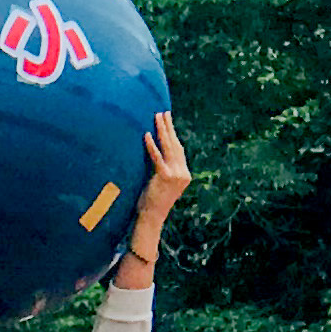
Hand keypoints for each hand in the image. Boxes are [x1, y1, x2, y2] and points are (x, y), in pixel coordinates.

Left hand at [118, 112, 193, 274]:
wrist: (151, 218)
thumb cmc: (151, 202)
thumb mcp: (159, 183)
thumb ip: (161, 168)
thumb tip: (154, 153)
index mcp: (184, 174)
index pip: (178, 149)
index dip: (173, 134)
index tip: (168, 120)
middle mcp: (183, 173)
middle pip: (175, 145)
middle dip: (169, 127)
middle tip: (163, 112)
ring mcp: (176, 175)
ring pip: (168, 148)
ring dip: (162, 131)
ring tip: (157, 117)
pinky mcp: (165, 178)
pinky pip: (157, 158)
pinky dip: (151, 146)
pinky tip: (146, 135)